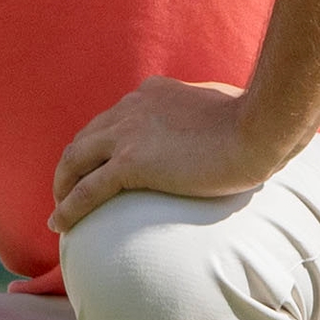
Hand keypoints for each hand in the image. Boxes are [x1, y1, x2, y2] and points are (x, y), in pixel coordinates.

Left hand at [48, 77, 296, 232]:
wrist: (261, 128)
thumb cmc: (257, 121)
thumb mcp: (223, 105)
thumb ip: (207, 111)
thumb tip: (219, 123)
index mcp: (152, 93)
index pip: (112, 119)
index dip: (98, 144)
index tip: (96, 163)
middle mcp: (131, 108)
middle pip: (85, 139)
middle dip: (71, 166)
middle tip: (67, 190)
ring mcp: (128, 134)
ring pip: (76, 162)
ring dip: (62, 187)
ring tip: (59, 212)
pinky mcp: (131, 163)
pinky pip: (87, 190)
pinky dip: (68, 209)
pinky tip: (59, 226)